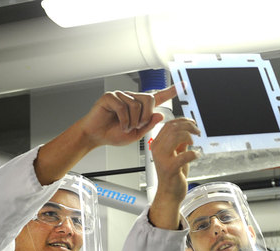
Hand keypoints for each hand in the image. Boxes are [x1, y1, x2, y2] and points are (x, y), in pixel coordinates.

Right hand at [34, 86, 178, 185]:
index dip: (171, 91)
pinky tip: (118, 124)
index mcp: (139, 106)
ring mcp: (121, 95)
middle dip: (145, 117)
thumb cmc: (113, 134)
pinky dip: (123, 120)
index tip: (183, 85)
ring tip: (124, 126)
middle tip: (135, 127)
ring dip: (132, 121)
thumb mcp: (136, 134)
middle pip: (149, 100)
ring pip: (136, 105)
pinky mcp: (110, 97)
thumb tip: (160, 114)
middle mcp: (131, 98)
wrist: (96, 136)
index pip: (158, 96)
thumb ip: (149, 125)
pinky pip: (123, 106)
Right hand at [148, 118, 200, 229]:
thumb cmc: (173, 175)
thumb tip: (188, 130)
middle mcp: (157, 149)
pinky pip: (184, 155)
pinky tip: (196, 155)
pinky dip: (193, 154)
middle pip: (173, 128)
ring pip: (176, 137)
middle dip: (188, 126)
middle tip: (197, 132)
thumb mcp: (177, 154)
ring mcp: (162, 159)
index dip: (183, 121)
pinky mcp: (170, 168)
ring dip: (189, 136)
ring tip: (194, 144)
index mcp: (157, 144)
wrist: (170, 194)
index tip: (193, 123)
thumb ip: (180, 142)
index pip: (169, 125)